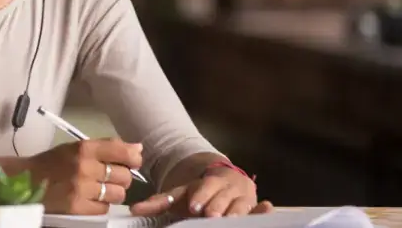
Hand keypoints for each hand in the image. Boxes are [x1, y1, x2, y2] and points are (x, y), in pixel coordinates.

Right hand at [25, 138, 143, 214]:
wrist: (25, 181)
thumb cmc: (53, 163)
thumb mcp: (76, 148)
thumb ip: (107, 147)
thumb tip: (138, 149)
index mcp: (84, 148)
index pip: (122, 151)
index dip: (133, 158)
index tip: (133, 162)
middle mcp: (84, 167)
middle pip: (124, 176)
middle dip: (121, 178)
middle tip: (109, 178)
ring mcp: (81, 189)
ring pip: (118, 194)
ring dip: (112, 193)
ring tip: (99, 190)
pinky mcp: (77, 208)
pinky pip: (104, 208)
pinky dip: (100, 205)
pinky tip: (89, 199)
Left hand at [131, 167, 272, 217]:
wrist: (223, 181)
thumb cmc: (199, 193)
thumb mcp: (180, 195)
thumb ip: (158, 202)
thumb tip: (134, 209)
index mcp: (208, 182)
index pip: (204, 188)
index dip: (201, 195)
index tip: (195, 206)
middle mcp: (227, 187)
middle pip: (222, 198)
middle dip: (217, 207)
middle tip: (210, 215)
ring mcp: (242, 197)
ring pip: (240, 205)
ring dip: (237, 211)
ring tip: (230, 219)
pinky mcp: (253, 206)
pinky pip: (259, 209)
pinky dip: (263, 210)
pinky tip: (267, 208)